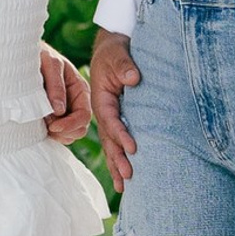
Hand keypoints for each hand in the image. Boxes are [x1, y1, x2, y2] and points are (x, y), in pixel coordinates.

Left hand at [40, 43, 91, 146]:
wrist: (24, 52)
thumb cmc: (40, 54)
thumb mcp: (50, 63)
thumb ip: (56, 85)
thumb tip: (58, 111)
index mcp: (80, 90)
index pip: (84, 116)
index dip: (70, 125)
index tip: (53, 126)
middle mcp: (76, 102)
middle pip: (79, 129)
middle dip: (64, 132)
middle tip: (46, 126)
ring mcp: (65, 110)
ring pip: (68, 134)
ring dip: (57, 134)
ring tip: (41, 124)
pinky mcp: (53, 115)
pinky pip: (56, 132)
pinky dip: (49, 134)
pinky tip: (38, 126)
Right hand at [89, 29, 137, 185]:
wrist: (112, 49)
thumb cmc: (115, 52)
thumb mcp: (118, 54)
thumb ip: (124, 65)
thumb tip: (133, 78)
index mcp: (100, 98)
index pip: (110, 120)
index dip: (121, 134)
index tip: (134, 148)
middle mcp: (103, 111)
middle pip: (109, 138)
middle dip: (118, 158)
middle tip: (128, 176)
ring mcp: (109, 117)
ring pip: (111, 144)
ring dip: (117, 164)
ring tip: (124, 186)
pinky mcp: (117, 119)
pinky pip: (117, 140)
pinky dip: (120, 157)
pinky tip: (125, 175)